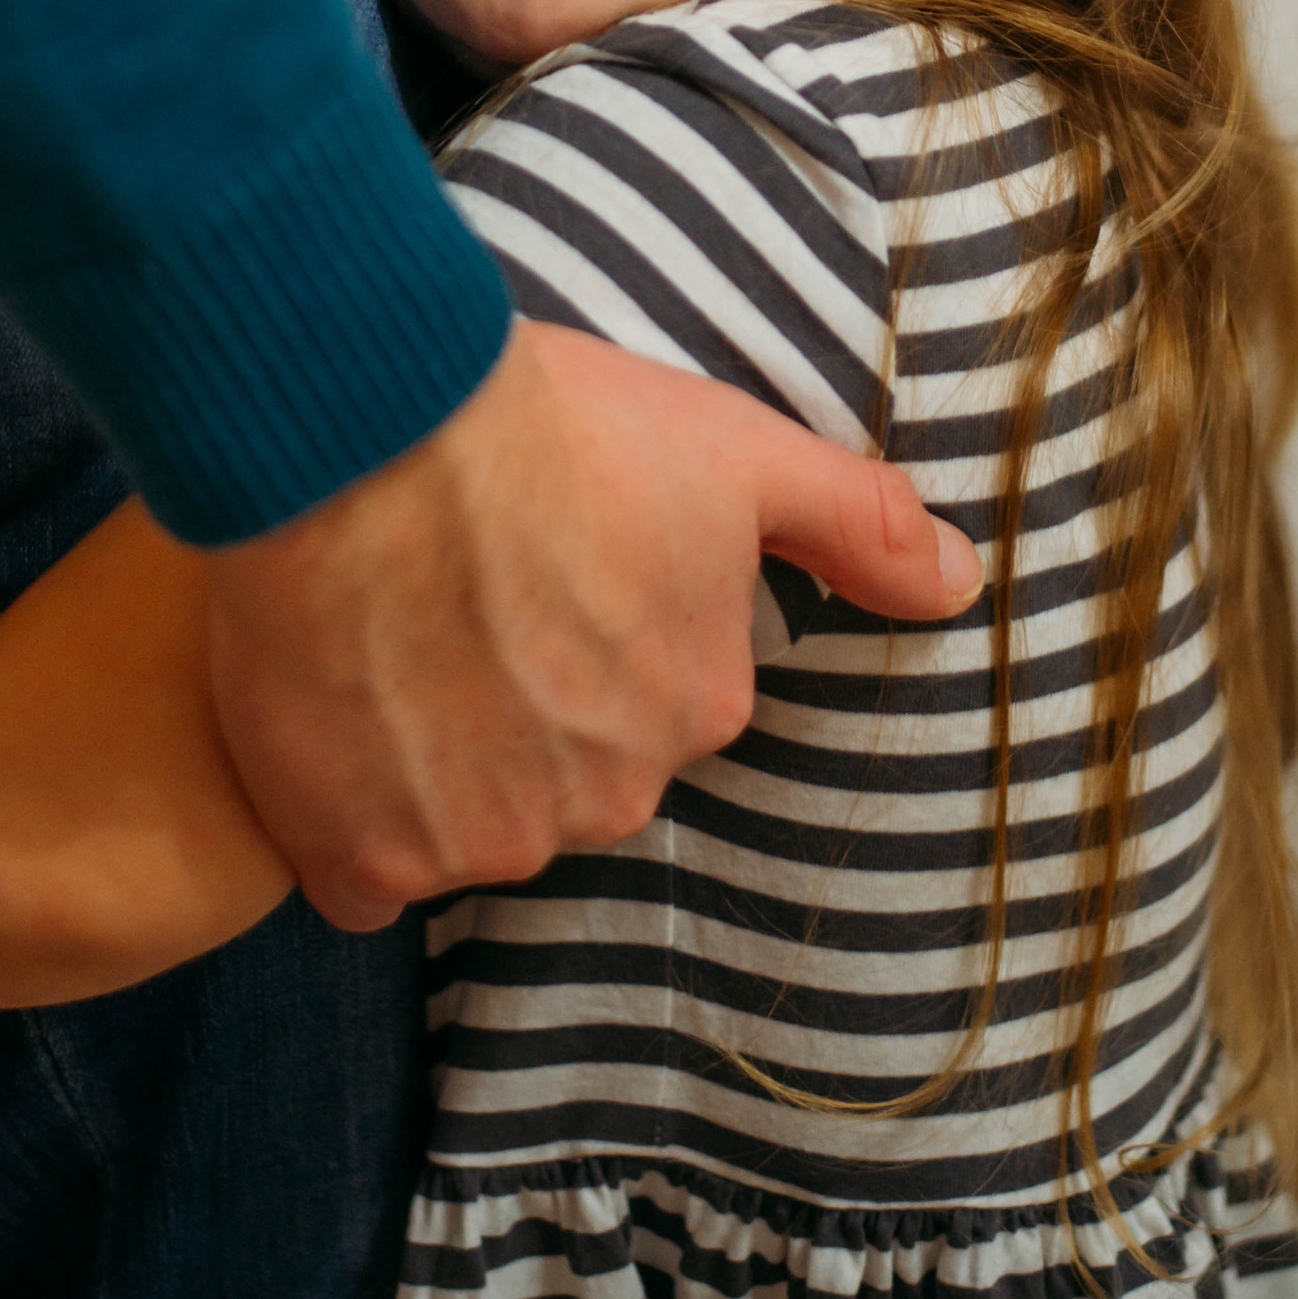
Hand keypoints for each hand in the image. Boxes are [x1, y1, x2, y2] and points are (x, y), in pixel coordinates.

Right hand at [204, 320, 981, 929]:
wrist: (369, 436)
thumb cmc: (553, 426)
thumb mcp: (734, 447)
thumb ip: (858, 523)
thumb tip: (965, 584)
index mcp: (694, 708)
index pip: (647, 698)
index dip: (583, 623)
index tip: (535, 557)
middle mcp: (602, 799)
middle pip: (557, 769)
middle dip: (513, 703)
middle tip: (453, 589)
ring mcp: (478, 842)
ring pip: (461, 816)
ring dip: (427, 754)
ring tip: (382, 629)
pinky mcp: (360, 859)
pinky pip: (361, 872)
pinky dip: (345, 814)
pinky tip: (332, 715)